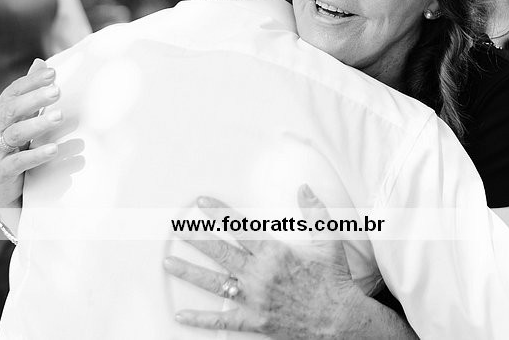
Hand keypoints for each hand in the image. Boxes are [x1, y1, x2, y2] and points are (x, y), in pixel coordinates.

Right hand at [0, 59, 61, 229]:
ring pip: (15, 134)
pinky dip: (36, 155)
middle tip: (57, 91)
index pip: (14, 92)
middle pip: (12, 110)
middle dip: (34, 99)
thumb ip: (30, 91)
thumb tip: (40, 62)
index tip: (53, 73)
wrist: (1, 185)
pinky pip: (18, 162)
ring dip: (38, 124)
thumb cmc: (15, 143)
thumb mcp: (21, 116)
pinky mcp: (3, 171)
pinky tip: (54, 150)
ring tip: (59, 116)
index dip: (32, 82)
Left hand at [163, 186, 370, 338]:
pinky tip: (180, 315)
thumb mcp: (329, 241)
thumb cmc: (334, 280)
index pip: (239, 227)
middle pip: (220, 252)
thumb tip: (303, 187)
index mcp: (275, 253)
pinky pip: (222, 322)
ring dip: (189, 272)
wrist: (340, 321)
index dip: (217, 213)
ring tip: (168, 262)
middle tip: (177, 228)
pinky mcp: (254, 321)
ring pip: (214, 283)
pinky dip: (200, 320)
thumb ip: (314, 211)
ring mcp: (254, 299)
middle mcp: (259, 275)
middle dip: (196, 238)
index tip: (200, 202)